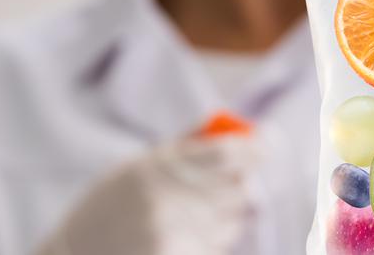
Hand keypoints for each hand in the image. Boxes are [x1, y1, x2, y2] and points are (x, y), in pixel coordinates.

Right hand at [36, 136, 258, 254]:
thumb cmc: (107, 211)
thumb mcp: (135, 169)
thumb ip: (183, 149)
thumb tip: (234, 130)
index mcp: (154, 167)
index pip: (225, 152)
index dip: (253, 148)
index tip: (266, 145)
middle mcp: (165, 198)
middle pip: (236, 186)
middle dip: (242, 183)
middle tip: (238, 180)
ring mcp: (171, 233)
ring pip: (232, 219)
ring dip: (229, 214)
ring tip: (197, 214)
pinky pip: (219, 245)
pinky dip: (217, 239)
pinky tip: (191, 236)